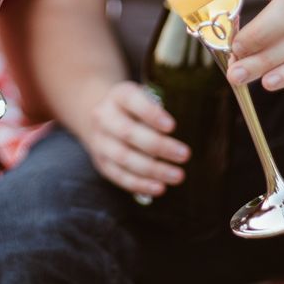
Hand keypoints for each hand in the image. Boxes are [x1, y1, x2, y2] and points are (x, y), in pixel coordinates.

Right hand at [81, 81, 190, 196]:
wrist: (101, 117)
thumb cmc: (134, 107)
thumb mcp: (143, 97)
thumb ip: (156, 110)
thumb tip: (179, 131)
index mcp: (118, 95)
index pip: (132, 101)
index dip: (151, 114)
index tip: (172, 126)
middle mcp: (104, 117)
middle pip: (129, 133)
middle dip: (159, 146)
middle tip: (185, 154)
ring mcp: (99, 141)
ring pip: (124, 158)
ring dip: (153, 170)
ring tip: (178, 175)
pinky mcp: (100, 162)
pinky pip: (119, 176)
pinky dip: (140, 184)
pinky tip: (159, 188)